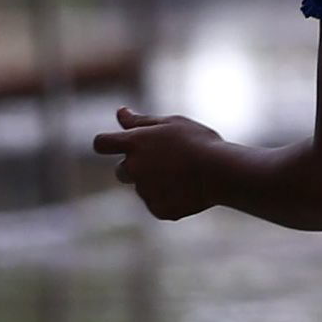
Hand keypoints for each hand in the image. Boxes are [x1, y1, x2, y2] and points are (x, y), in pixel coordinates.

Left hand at [92, 107, 230, 220]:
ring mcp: (144, 191)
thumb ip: (141, 121)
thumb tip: (120, 112)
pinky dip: (168, 198)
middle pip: (120, 170)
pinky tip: (187, 190)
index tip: (116, 145)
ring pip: (142, 187)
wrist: (220, 172)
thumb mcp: (171, 123)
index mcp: (134, 143)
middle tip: (165, 162)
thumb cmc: (198, 141)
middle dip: (135, 167)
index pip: (101, 143)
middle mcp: (133, 168)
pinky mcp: (158, 209)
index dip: (106, 144)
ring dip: (154, 182)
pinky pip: (156, 203)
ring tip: (184, 175)